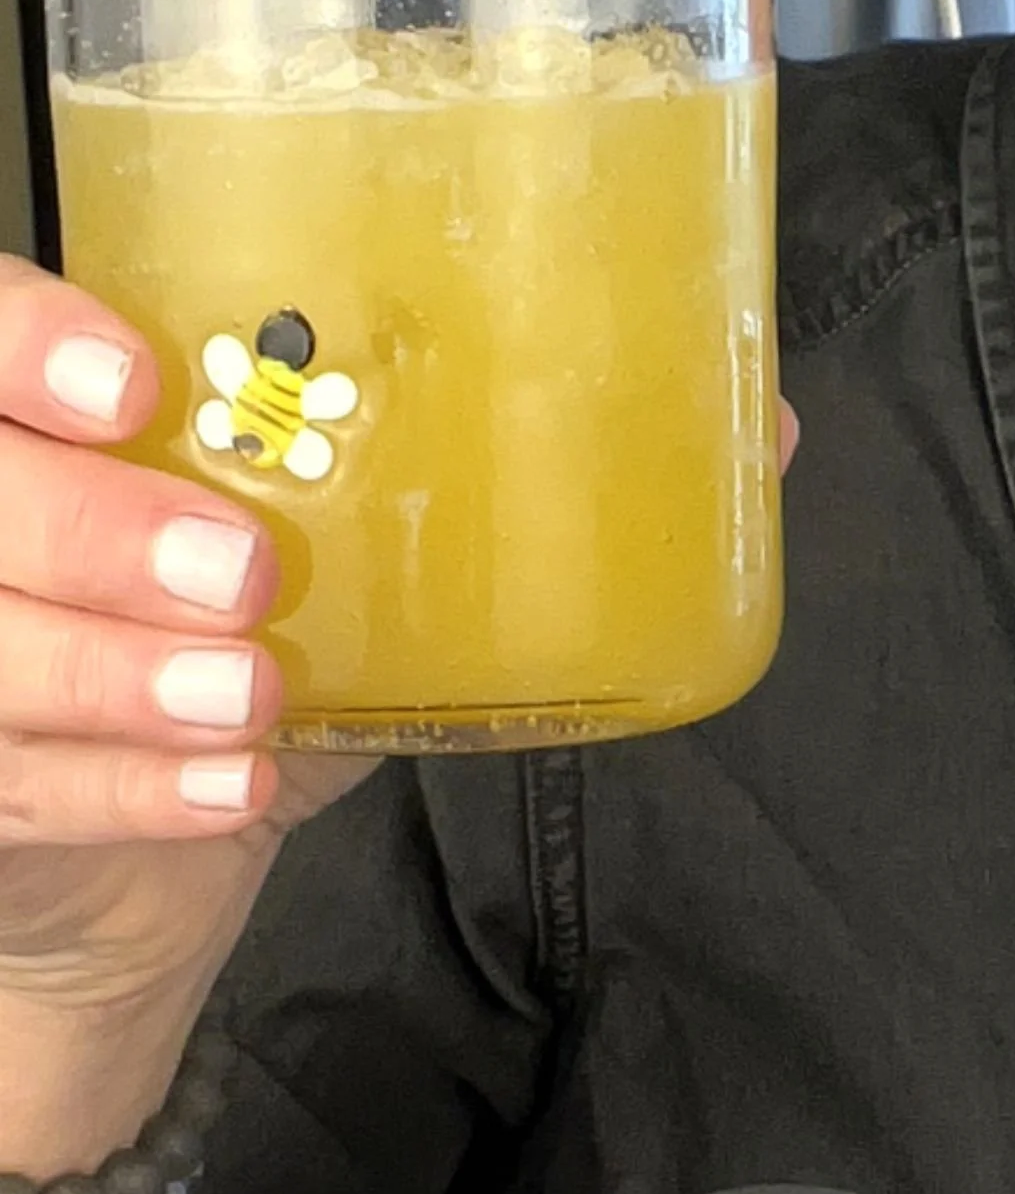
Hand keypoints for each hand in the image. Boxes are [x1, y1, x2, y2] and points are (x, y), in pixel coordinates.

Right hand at [0, 262, 805, 1023]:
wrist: (142, 852)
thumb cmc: (257, 653)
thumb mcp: (378, 555)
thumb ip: (518, 477)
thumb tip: (760, 421)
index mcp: (65, 414)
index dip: (25, 340)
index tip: (136, 378)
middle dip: (100, 527)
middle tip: (246, 571)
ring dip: (117, 671)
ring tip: (251, 695)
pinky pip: (6, 782)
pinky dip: (121, 790)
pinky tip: (227, 789)